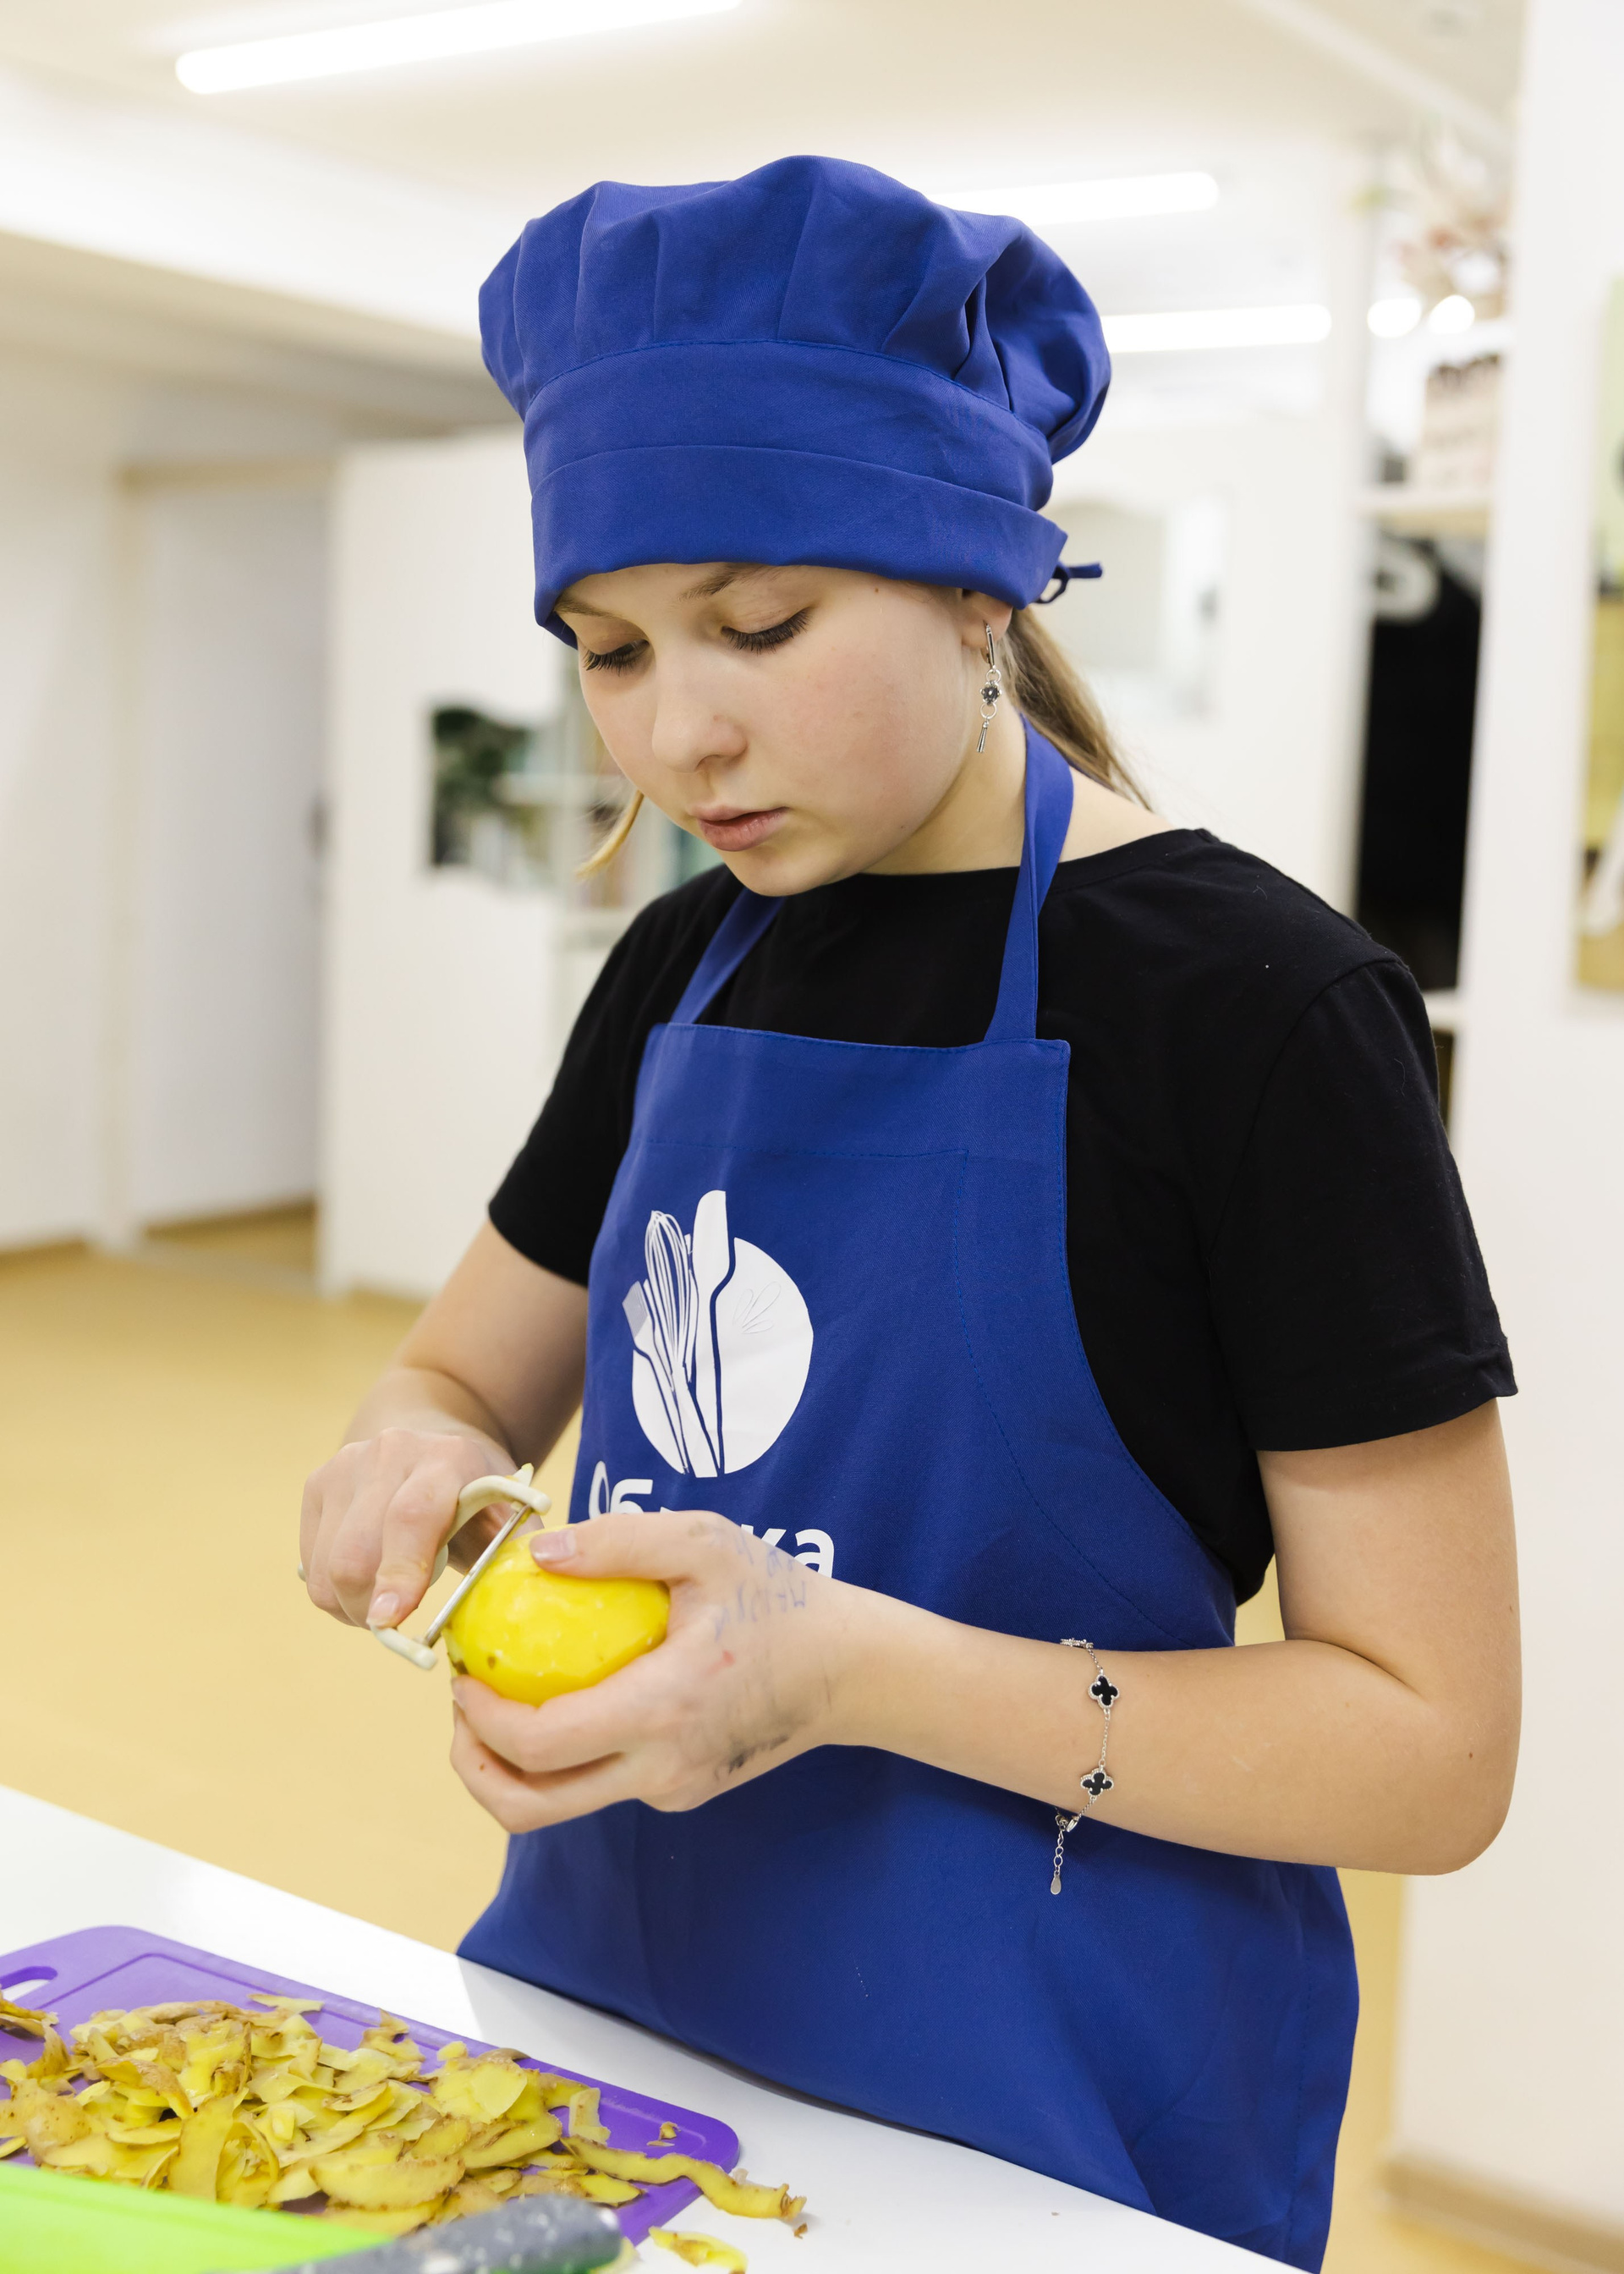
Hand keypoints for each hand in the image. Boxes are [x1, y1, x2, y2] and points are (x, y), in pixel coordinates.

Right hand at [301, 1428, 514, 1629]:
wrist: (428, 1439)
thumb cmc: (474, 1496)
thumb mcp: (506, 1515)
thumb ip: (518, 1551)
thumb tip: (531, 1585)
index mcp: (446, 1460)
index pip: (411, 1517)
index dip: (400, 1571)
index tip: (392, 1619)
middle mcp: (390, 1453)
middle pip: (355, 1552)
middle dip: (370, 1607)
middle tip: (394, 1624)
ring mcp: (346, 1465)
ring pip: (325, 1566)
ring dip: (350, 1605)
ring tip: (383, 1604)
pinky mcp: (317, 1483)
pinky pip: (310, 1564)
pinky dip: (333, 1591)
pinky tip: (364, 1582)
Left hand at [449, 1510, 878, 1831]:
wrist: (850, 1669)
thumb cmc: (779, 1599)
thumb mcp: (706, 1542)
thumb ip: (619, 1540)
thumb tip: (537, 1554)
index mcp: (662, 1711)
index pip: (539, 1744)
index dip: (479, 1719)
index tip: (461, 1672)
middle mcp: (660, 1770)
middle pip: (530, 1808)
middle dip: (472, 1766)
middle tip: (461, 1705)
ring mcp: (670, 1791)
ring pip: (559, 1806)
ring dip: (510, 1767)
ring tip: (496, 1702)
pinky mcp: (679, 1794)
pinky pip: (600, 1784)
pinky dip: (561, 1755)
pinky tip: (563, 1695)